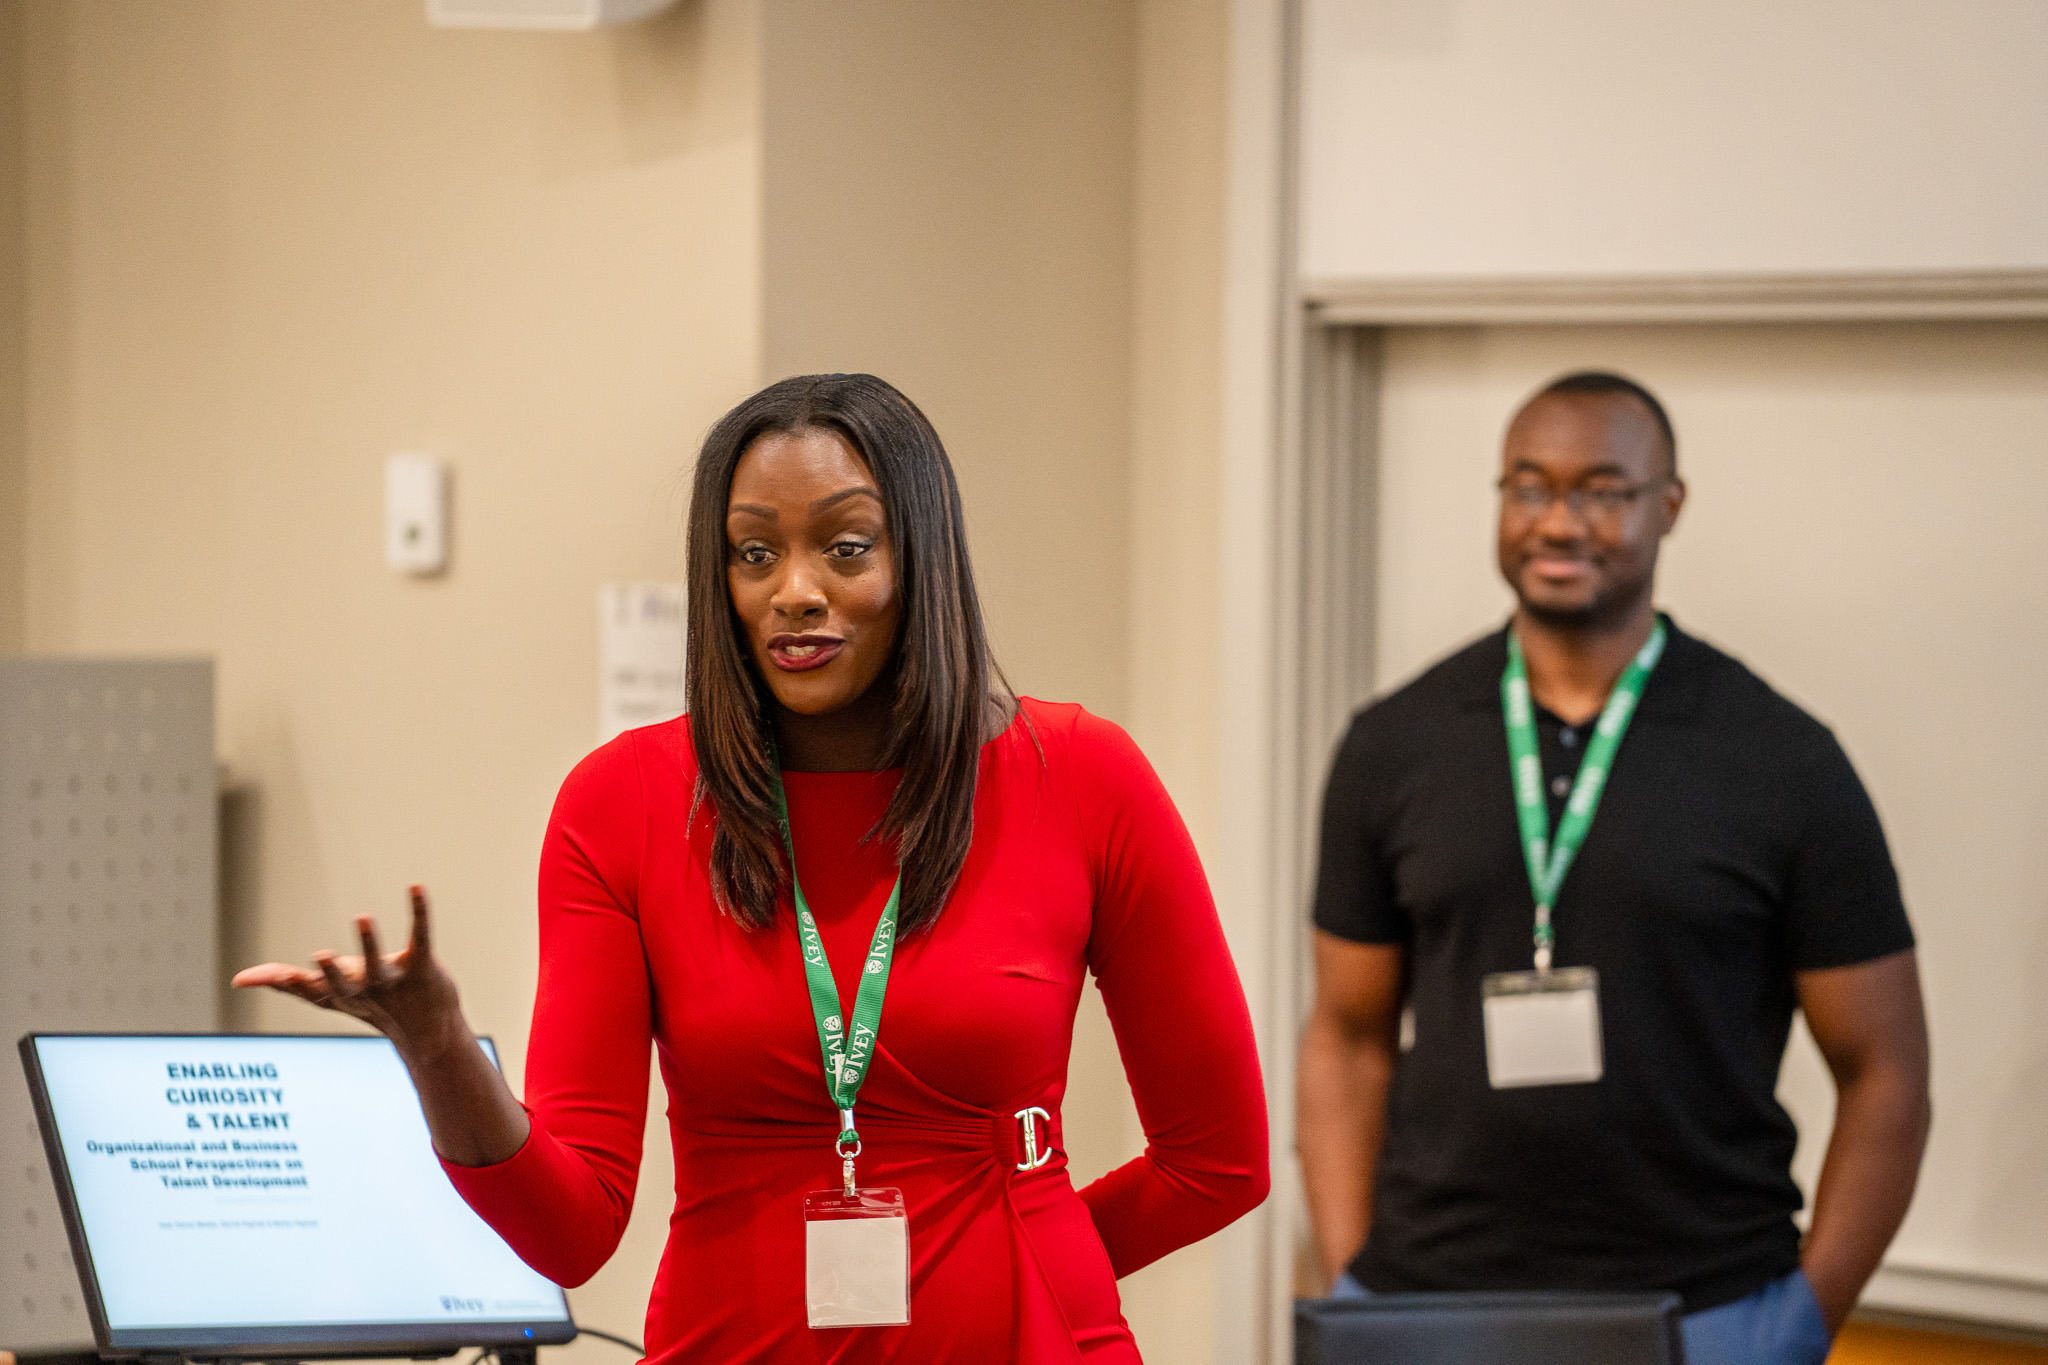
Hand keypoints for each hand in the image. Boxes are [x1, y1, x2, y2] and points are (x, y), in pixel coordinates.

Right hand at [232, 886, 465, 1061]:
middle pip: (345, 984)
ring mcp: (395, 981)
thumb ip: (288, 984)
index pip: (309, 991)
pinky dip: (419, 911)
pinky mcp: (423, 967)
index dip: (287, 984)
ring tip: (362, 917)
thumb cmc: (371, 1006)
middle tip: (319, 956)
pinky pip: (421, 936)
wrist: (427, 1031)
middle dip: (332, 972)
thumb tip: (237, 980)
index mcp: (339, 995)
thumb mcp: (328, 997)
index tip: (256, 979)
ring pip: (381, 962)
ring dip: (371, 942)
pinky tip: (414, 886)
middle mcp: (365, 991)